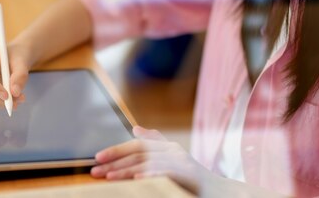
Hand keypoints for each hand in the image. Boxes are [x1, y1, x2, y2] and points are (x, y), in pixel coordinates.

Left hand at [91, 126, 208, 191]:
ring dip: (127, 170)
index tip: (97, 158)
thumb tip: (136, 128)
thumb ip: (156, 145)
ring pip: (149, 163)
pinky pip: (167, 174)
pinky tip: (138, 179)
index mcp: (168, 148)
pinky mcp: (190, 176)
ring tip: (109, 177)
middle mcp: (175, 151)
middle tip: (95, 171)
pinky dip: (151, 175)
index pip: (137, 145)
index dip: (116, 150)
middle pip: (139, 154)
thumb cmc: (194, 181)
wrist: (223, 194)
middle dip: (115, 163)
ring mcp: (183, 163)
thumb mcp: (173, 162)